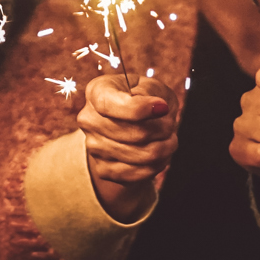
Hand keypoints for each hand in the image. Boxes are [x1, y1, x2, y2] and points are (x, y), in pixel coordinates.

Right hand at [79, 73, 177, 221]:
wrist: (131, 125)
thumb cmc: (143, 100)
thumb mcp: (151, 86)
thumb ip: (152, 92)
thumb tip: (158, 108)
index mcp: (97, 92)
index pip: (109, 104)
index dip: (138, 109)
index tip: (163, 108)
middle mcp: (89, 119)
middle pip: (132, 132)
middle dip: (162, 130)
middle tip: (171, 125)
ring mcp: (93, 146)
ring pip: (139, 155)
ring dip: (163, 149)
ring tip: (169, 140)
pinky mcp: (102, 169)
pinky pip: (135, 174)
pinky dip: (156, 166)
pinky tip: (160, 155)